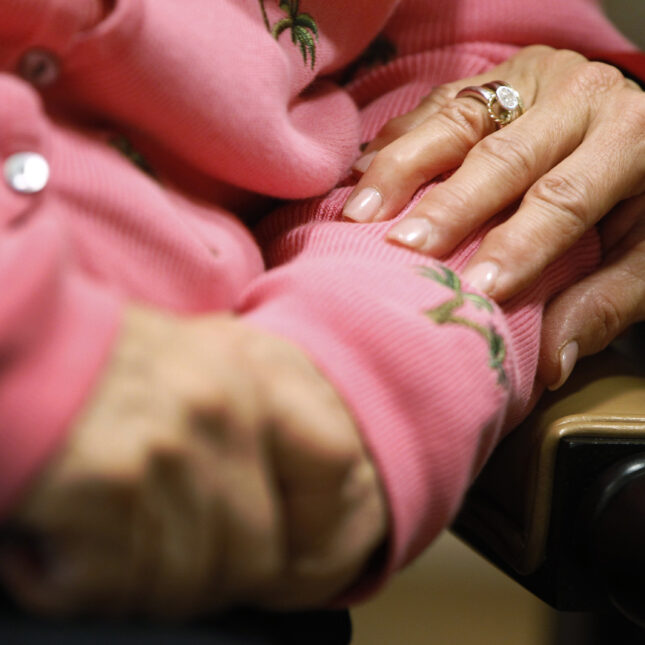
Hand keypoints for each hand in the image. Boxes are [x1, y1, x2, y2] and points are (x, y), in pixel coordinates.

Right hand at [0, 306, 385, 616]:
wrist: (10, 339)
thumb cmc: (92, 357)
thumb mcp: (188, 360)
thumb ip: (236, 421)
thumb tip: (260, 507)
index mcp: (250, 380)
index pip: (333, 460)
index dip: (313, 520)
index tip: (278, 545)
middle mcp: (223, 414)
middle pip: (255, 553)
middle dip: (205, 576)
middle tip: (145, 555)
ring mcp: (173, 452)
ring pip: (187, 582)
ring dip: (133, 581)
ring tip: (88, 541)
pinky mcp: (113, 488)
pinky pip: (115, 584)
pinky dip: (73, 584)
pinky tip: (47, 547)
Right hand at [342, 45, 644, 386]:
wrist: (630, 127)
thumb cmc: (639, 197)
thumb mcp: (643, 254)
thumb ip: (603, 301)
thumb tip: (552, 363)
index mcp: (630, 138)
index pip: (563, 198)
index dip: (518, 243)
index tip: (476, 288)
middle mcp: (578, 96)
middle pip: (502, 156)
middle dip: (447, 205)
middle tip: (403, 248)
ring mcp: (529, 78)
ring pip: (458, 119)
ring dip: (401, 168)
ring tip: (360, 212)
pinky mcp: (493, 75)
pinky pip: (437, 102)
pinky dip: (396, 139)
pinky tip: (361, 172)